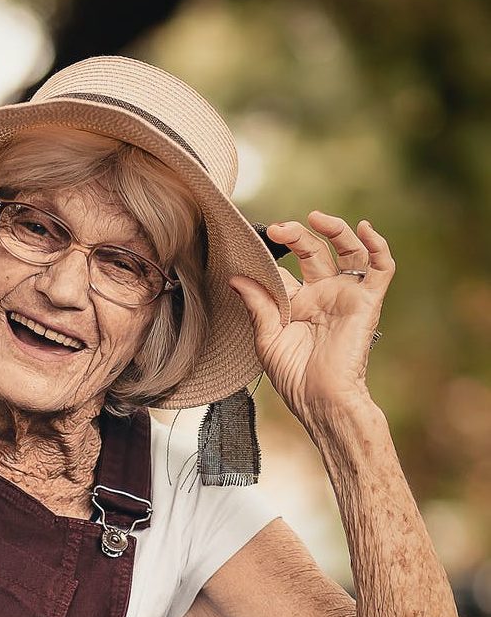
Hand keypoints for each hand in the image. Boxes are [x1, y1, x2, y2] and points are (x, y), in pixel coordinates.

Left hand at [229, 211, 394, 420]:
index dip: (270, 253)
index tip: (248, 243)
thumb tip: (235, 277)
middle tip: (278, 228)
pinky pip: (381, 268)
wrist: (319, 398)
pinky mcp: (367, 301)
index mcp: (295, 302)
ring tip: (316, 218)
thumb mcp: (266, 336)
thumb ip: (256, 304)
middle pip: (313, 251)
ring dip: (335, 230)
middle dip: (296, 236)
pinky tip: (366, 229)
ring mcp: (345, 295)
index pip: (284, 266)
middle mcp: (321, 294)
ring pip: (347, 251)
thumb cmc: (292, 374)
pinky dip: (378, 246)